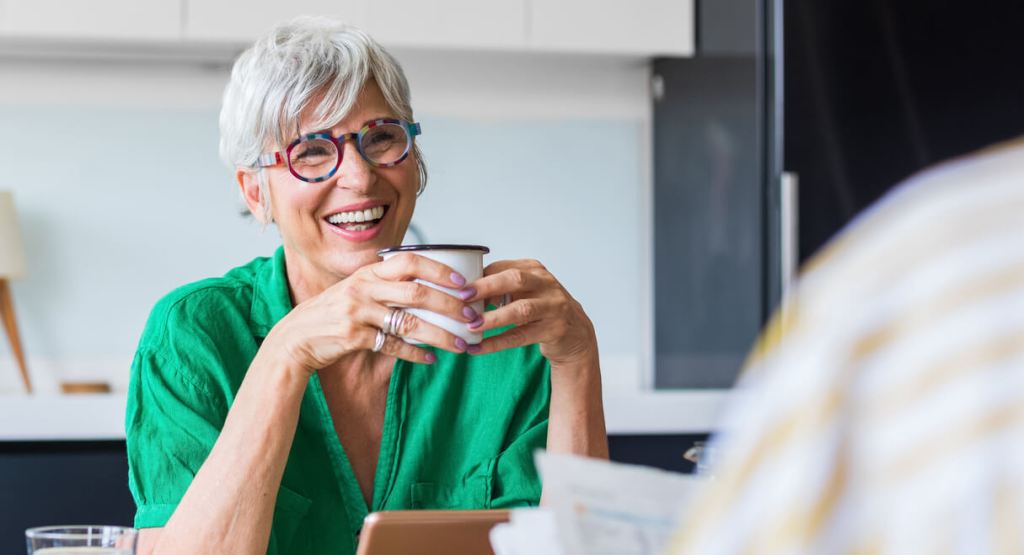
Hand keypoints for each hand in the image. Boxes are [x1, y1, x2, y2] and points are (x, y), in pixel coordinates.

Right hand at [267, 253, 479, 373]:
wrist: (294, 340)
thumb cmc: (331, 315)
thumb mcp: (355, 291)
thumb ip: (384, 286)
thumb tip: (426, 288)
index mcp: (367, 272)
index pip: (410, 261)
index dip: (439, 270)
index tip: (463, 282)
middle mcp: (363, 287)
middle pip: (416, 292)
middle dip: (449, 304)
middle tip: (471, 315)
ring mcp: (357, 311)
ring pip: (409, 322)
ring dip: (439, 334)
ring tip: (460, 343)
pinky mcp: (353, 336)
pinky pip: (392, 345)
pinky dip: (414, 353)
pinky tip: (431, 359)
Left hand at [462, 259, 596, 366]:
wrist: (575, 333)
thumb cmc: (540, 309)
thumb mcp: (524, 292)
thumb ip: (499, 287)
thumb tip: (461, 292)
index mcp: (535, 270)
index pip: (503, 267)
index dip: (480, 276)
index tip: (457, 285)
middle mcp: (546, 284)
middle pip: (515, 280)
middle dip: (486, 287)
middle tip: (462, 298)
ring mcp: (554, 306)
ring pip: (521, 310)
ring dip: (493, 318)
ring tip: (470, 327)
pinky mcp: (555, 329)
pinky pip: (521, 337)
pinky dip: (498, 342)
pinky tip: (478, 348)